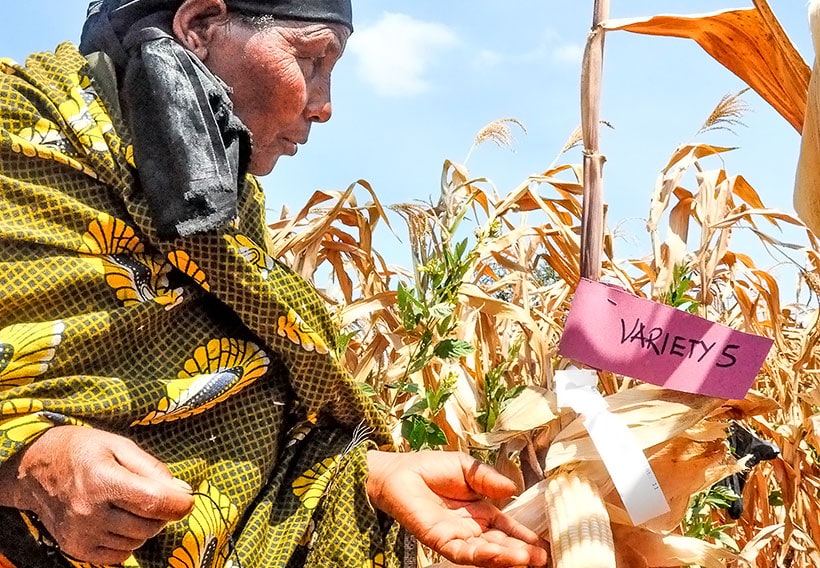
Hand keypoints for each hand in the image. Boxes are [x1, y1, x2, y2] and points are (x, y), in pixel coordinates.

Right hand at [0, 425, 194, 563]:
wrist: (35, 470)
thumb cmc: (83, 451)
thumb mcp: (120, 445)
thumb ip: (153, 469)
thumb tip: (182, 491)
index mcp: (103, 480)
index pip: (154, 501)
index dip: (179, 502)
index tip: (186, 497)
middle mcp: (90, 512)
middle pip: (150, 524)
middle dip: (162, 511)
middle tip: (152, 495)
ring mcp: (82, 534)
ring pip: (138, 541)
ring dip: (145, 525)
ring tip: (130, 505)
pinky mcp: (77, 549)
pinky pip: (121, 555)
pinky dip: (128, 540)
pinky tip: (118, 521)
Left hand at [366, 450, 547, 567]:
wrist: (398, 471)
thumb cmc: (430, 468)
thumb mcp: (467, 468)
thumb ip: (488, 479)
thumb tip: (512, 489)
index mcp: (481, 512)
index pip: (507, 528)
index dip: (525, 536)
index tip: (544, 544)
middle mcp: (472, 528)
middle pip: (501, 544)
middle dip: (522, 553)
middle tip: (543, 558)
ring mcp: (456, 536)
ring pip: (486, 553)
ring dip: (507, 557)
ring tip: (528, 560)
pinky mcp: (440, 540)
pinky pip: (463, 552)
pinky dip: (481, 555)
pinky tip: (497, 554)